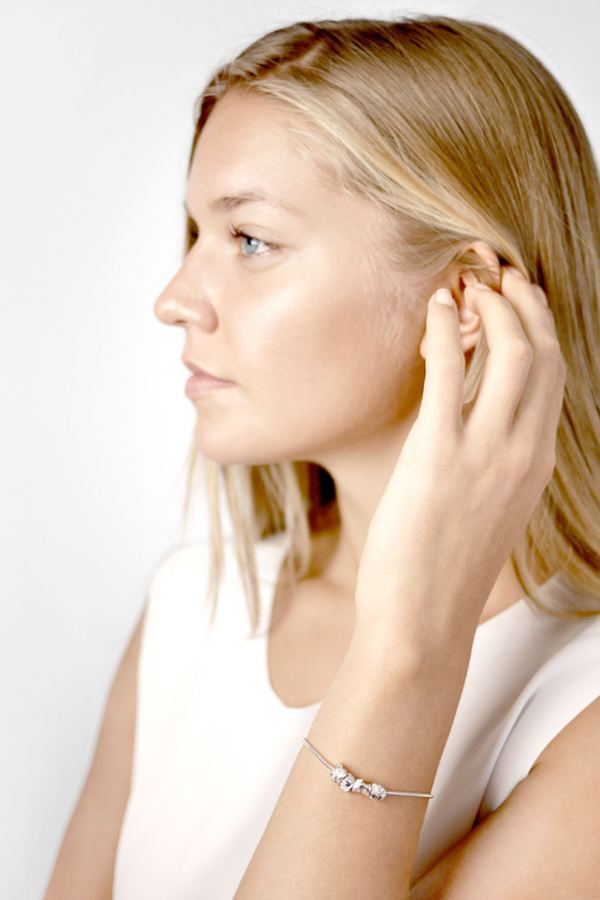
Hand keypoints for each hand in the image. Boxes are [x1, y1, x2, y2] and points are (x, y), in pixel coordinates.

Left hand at [353, 266, 566, 651]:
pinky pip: (449, 375)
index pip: (553, 374)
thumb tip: (476, 412)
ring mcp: (487, 454)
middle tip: (494, 272)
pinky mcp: (439, 459)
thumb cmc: (446, 566)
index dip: (538, 324)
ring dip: (492, 305)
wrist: (424, 620)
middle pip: (542, 353)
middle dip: (523, 301)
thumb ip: (495, 458)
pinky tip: (434, 308)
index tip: (516, 296)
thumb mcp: (490, 506)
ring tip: (466, 281)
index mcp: (536, 461)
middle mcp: (524, 451)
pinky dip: (445, 331)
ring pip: (511, 354)